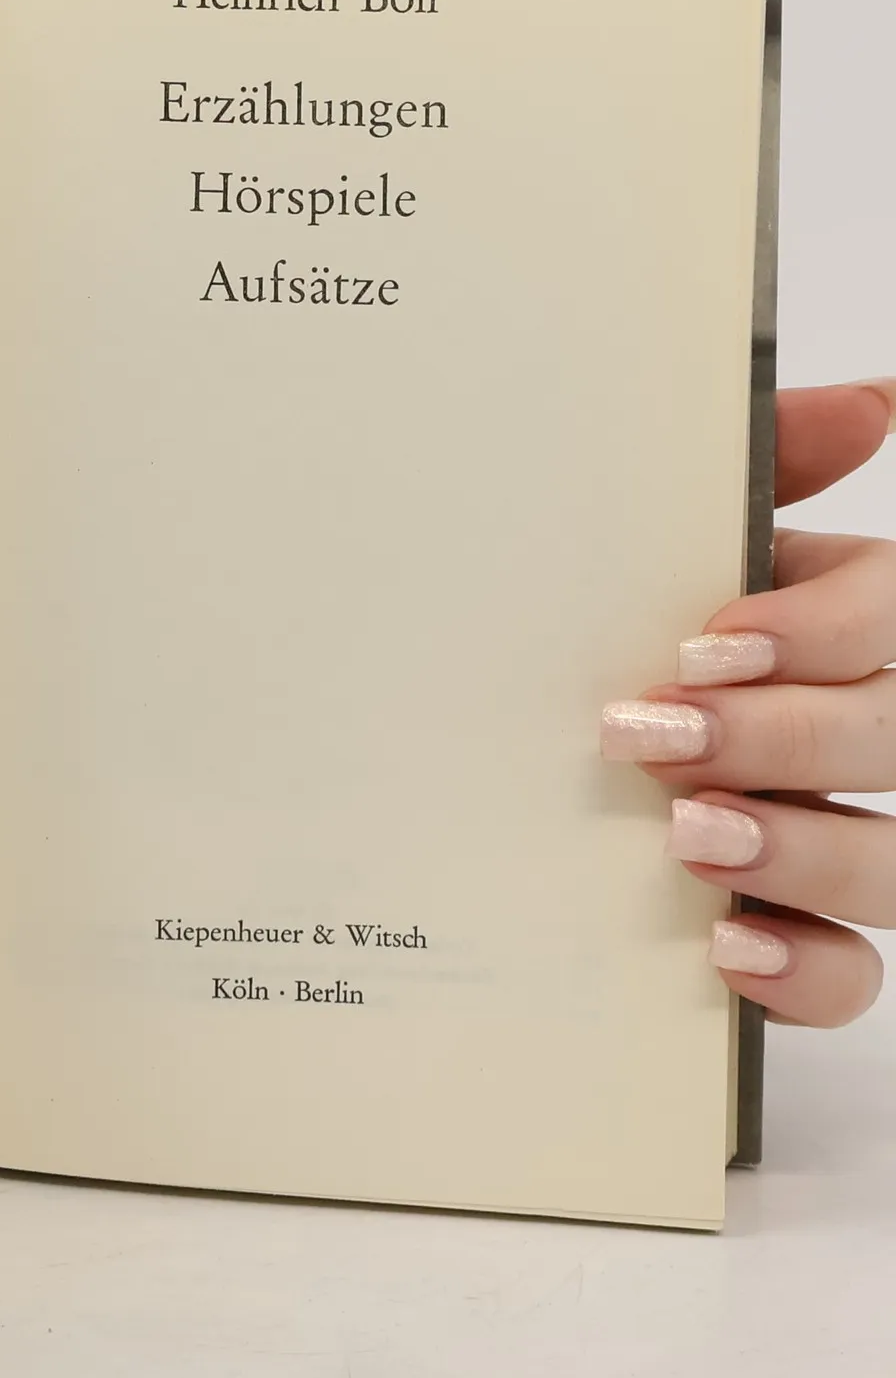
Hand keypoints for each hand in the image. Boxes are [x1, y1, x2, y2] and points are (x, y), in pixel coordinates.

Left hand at [602, 378, 895, 1025]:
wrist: (520, 730)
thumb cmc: (614, 619)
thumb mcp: (660, 538)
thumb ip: (759, 465)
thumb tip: (872, 404)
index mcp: (831, 623)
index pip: (888, 613)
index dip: (818, 628)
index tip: (705, 642)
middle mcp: (854, 729)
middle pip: (891, 735)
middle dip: (782, 737)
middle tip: (655, 734)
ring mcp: (837, 836)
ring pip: (891, 862)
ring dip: (798, 851)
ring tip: (687, 836)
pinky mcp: (798, 931)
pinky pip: (848, 972)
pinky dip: (799, 967)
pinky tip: (725, 946)